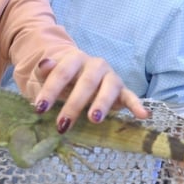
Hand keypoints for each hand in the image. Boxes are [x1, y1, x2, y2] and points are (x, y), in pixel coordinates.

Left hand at [32, 51, 149, 132]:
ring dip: (101, 103)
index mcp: (75, 59)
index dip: (50, 91)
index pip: (62, 73)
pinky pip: (131, 96)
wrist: (79, 74)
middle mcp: (95, 65)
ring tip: (93, 119)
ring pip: (108, 88)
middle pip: (85, 83)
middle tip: (62, 124)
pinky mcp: (122, 90)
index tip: (39, 108)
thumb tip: (43, 65)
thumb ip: (45, 71)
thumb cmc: (63, 79)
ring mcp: (110, 77)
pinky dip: (137, 105)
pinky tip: (143, 115)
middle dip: (73, 104)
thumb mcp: (49, 75)